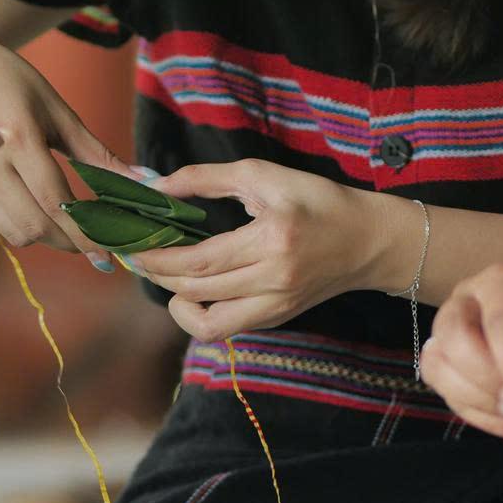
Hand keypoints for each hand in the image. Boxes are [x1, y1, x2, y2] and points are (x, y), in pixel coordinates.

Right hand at [0, 30, 128, 260]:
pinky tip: (41, 212)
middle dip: (69, 242)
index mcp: (17, 138)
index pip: (56, 201)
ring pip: (14, 231)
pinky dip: (24, 225)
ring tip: (71, 228)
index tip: (108, 254)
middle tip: (95, 242)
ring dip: (47, 238)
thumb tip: (139, 180)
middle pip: (34, 226)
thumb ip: (94, 151)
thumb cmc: (6, 77)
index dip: (85, 233)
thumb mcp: (55, 107)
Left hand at [126, 162, 396, 340]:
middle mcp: (275, 280)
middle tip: (140, 257)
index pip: (200, 263)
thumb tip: (158, 186)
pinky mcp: (279, 319)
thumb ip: (208, 179)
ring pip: (210, 324)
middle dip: (160, 277)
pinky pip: (229, 327)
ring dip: (178, 303)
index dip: (159, 260)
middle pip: (198, 293)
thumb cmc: (318, 200)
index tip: (134, 249)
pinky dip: (203, 313)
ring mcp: (278, 306)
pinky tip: (195, 290)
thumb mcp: (265, 175)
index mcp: (272, 240)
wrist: (369, 240)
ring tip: (168, 277)